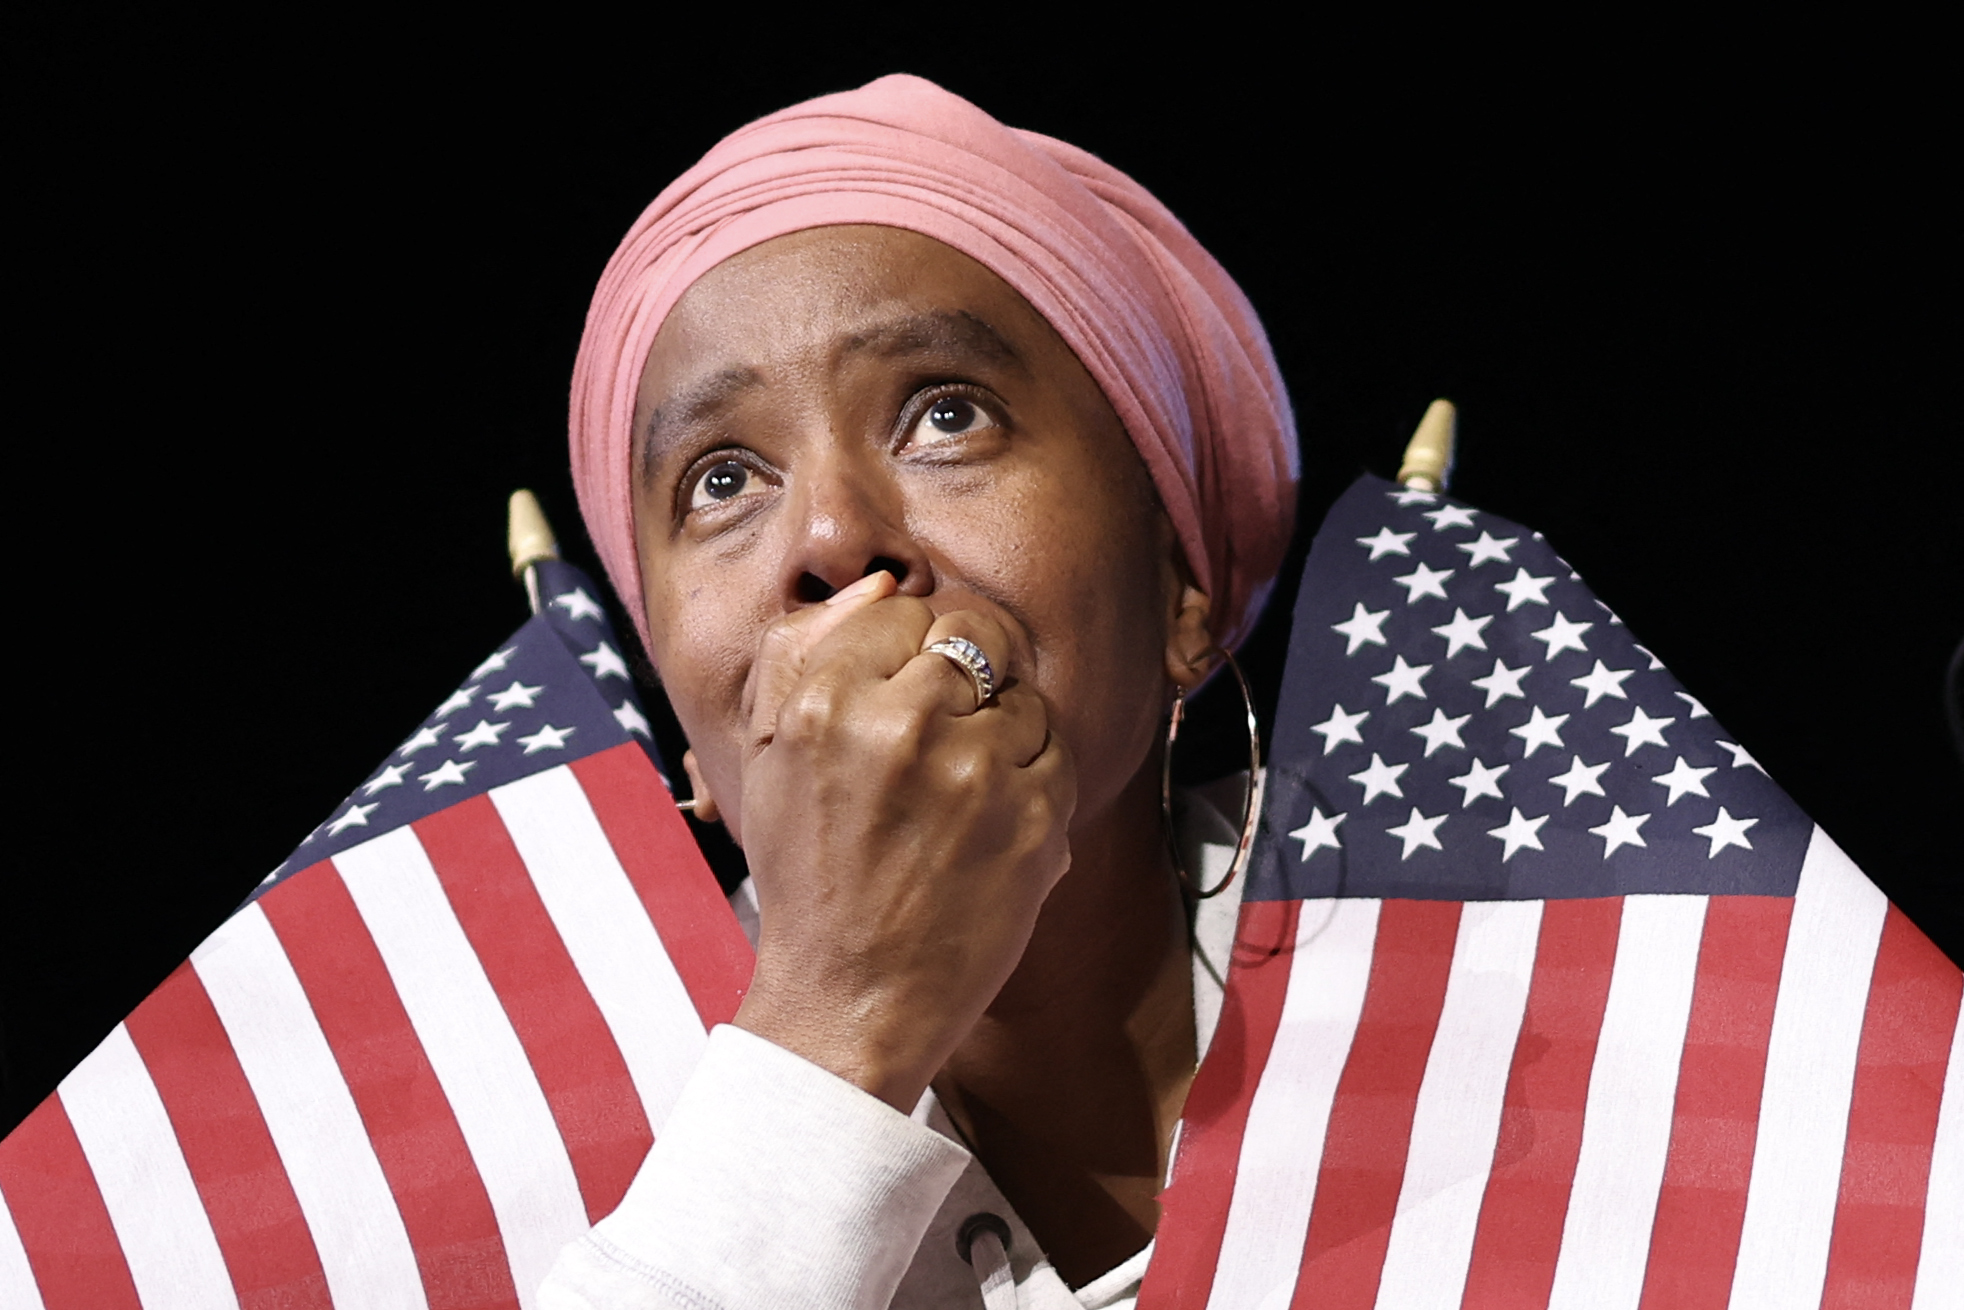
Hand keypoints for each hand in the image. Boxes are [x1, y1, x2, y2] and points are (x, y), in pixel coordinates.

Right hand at [727, 572, 1076, 1110]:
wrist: (850, 1000)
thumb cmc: (809, 875)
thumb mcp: (770, 755)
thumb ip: (807, 652)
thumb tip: (881, 584)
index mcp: (825, 702)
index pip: (905, 609)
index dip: (912, 649)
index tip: (905, 695)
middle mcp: (901, 724)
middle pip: (976, 632)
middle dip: (972, 671)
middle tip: (951, 727)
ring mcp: (977, 772)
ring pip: (1025, 692)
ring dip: (1005, 727)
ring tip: (964, 788)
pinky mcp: (1035, 819)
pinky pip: (1058, 751)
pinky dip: (1035, 777)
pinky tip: (994, 819)